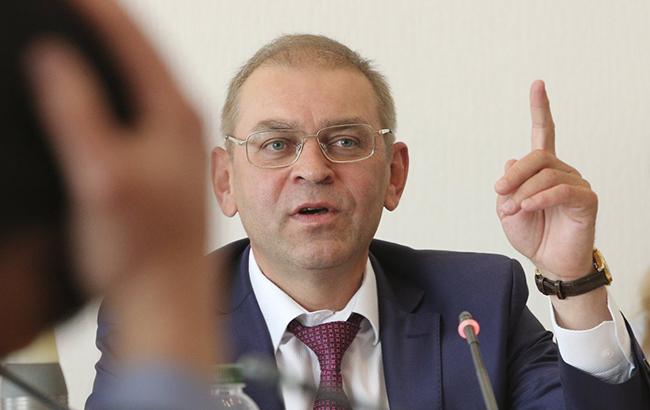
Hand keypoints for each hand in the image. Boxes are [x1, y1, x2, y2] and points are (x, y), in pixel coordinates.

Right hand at [27, 0, 205, 293]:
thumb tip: (53, 59)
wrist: (167, 292)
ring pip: (139, 78)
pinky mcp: (162, 160)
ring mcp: (174, 141)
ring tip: (77, 32)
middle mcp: (181, 122)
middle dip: (103, 24)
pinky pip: (136, 105)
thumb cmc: (141, 247)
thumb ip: (77, 113)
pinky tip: (92, 91)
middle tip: (72, 5)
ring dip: (109, 52)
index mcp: (172, 116)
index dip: (97, 10)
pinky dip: (112, 86)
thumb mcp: (101, 176)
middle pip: (140, 53)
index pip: (133, 42)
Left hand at [495, 81, 596, 280]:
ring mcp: (575, 183)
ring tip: (514, 210)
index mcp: (542, 170)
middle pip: (537, 156)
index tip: (537, 84)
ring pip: (545, 175)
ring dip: (523, 193)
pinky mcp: (586, 199)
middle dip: (514, 174)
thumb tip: (511, 162)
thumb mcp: (507, 210)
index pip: (543, 133)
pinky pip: (561, 190)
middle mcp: (561, 171)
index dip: (540, 109)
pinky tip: (528, 207)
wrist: (549, 262)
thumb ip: (508, 186)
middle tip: (500, 192)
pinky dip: (540, 198)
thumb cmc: (532, 235)